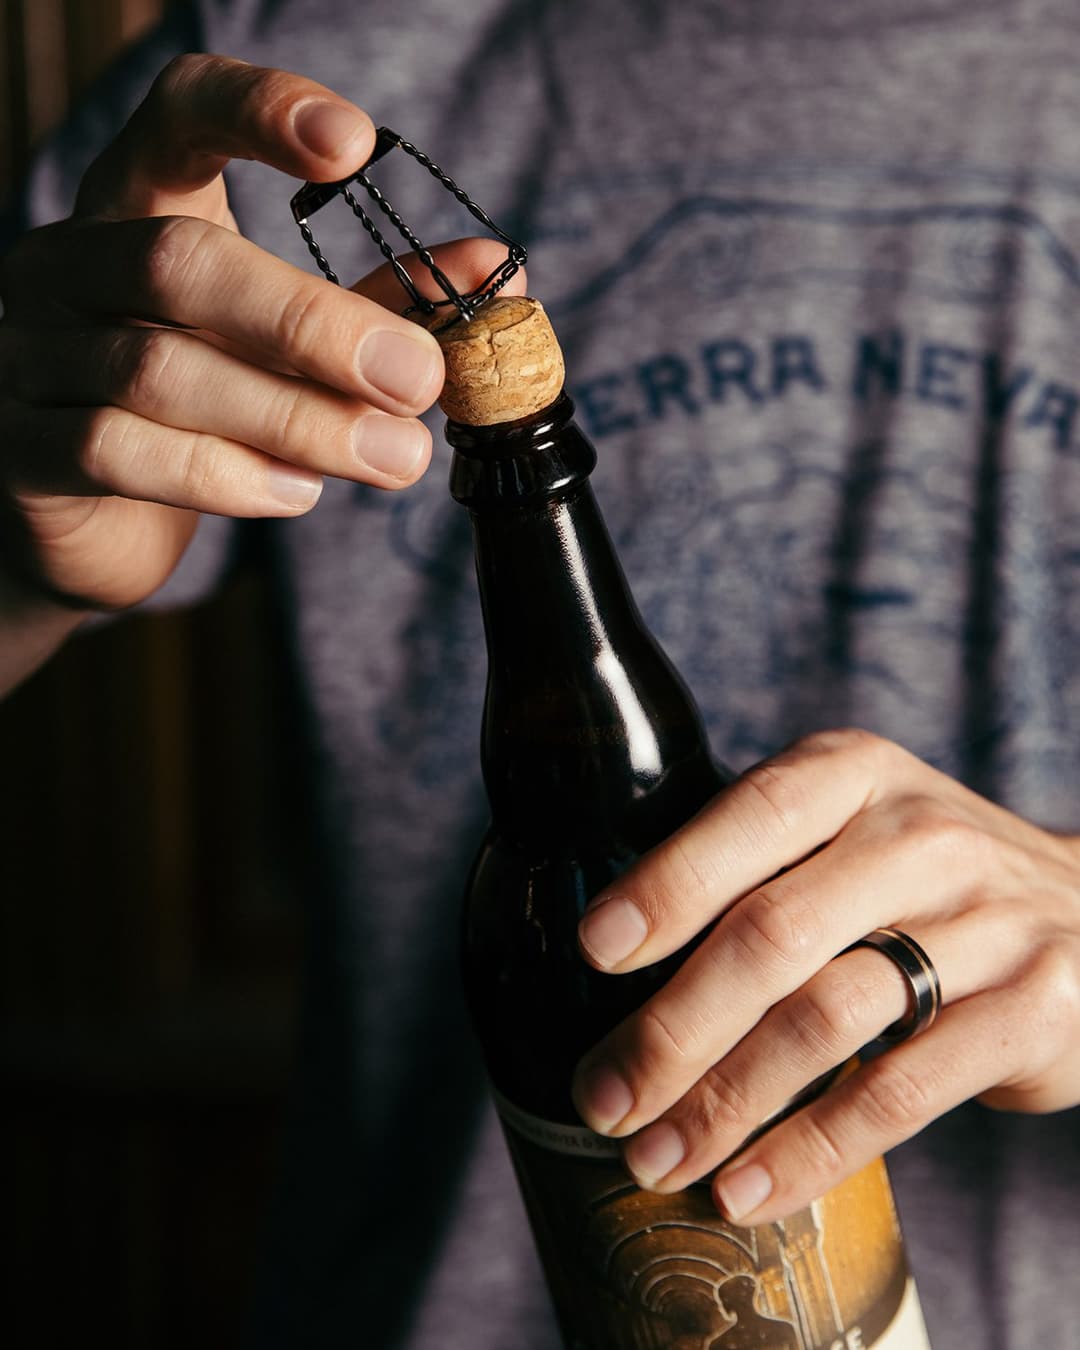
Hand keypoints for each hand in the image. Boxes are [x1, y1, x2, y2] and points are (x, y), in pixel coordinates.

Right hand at [0, 54, 517, 613]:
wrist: (86, 522)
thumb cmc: (203, 410)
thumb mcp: (291, 346)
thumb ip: (380, 307)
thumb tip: (496, 273)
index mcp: (136, 206)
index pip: (177, 113)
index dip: (256, 110)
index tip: (353, 148)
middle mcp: (69, 264)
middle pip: (179, 262)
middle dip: (313, 323)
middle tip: (417, 379)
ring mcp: (33, 354)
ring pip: (159, 373)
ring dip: (297, 420)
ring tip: (391, 457)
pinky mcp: (25, 449)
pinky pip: (122, 452)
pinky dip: (228, 477)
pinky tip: (298, 492)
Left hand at [571, 728, 1079, 1223]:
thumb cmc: (918, 878)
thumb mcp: (847, 828)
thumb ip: (756, 866)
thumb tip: (612, 953)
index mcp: (854, 774)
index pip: (750, 815)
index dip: (669, 884)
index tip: (596, 951)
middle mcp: (919, 836)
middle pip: (774, 934)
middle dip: (673, 1027)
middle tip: (604, 1096)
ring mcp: (985, 922)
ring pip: (827, 1019)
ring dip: (726, 1101)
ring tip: (658, 1156)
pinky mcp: (1031, 1011)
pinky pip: (901, 1093)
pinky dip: (812, 1149)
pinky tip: (749, 1187)